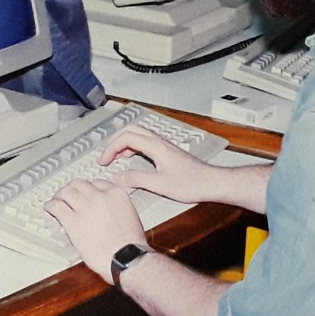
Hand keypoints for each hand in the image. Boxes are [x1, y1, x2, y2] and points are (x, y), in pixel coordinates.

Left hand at [45, 179, 145, 283]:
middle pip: (79, 184)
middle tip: (68, 194)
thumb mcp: (130, 215)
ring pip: (66, 192)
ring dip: (60, 195)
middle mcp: (99, 196)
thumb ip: (116, 206)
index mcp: (116, 193)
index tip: (85, 193)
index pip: (96, 182)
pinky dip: (51, 205)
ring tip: (56, 199)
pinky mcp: (72, 221)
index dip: (88, 188)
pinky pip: (56, 206)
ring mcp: (85, 207)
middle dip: (72, 189)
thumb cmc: (131, 243)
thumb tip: (107, 208)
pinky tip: (49, 208)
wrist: (126, 257)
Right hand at [100, 125, 221, 204]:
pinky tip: (131, 158)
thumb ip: (137, 180)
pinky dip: (132, 147)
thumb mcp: (160, 185)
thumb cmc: (192, 183)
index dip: (110, 148)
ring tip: (114, 158)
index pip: (126, 138)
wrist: (211, 182)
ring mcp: (164, 145)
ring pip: (138, 135)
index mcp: (156, 146)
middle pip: (130, 130)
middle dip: (114, 142)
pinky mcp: (167, 151)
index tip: (103, 162)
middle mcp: (160, 142)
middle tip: (105, 156)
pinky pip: (145, 142)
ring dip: (123, 144)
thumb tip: (117, 178)